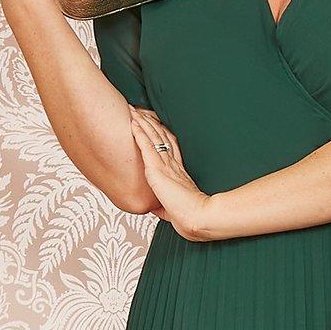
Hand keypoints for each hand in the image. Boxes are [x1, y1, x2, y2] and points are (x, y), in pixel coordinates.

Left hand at [127, 110, 220, 239]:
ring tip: (134, 110)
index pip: (169, 149)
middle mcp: (173, 166)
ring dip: (143, 123)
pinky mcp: (158, 169)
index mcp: (178, 174)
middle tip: (142, 112)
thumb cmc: (190, 218)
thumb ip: (163, 206)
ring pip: (153, 138)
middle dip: (151, 124)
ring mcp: (166, 166)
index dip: (162, 136)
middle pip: (161, 139)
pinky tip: (134, 123)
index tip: (155, 126)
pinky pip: (147, 146)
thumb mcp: (173, 210)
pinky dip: (140, 133)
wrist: (197, 218)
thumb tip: (155, 210)